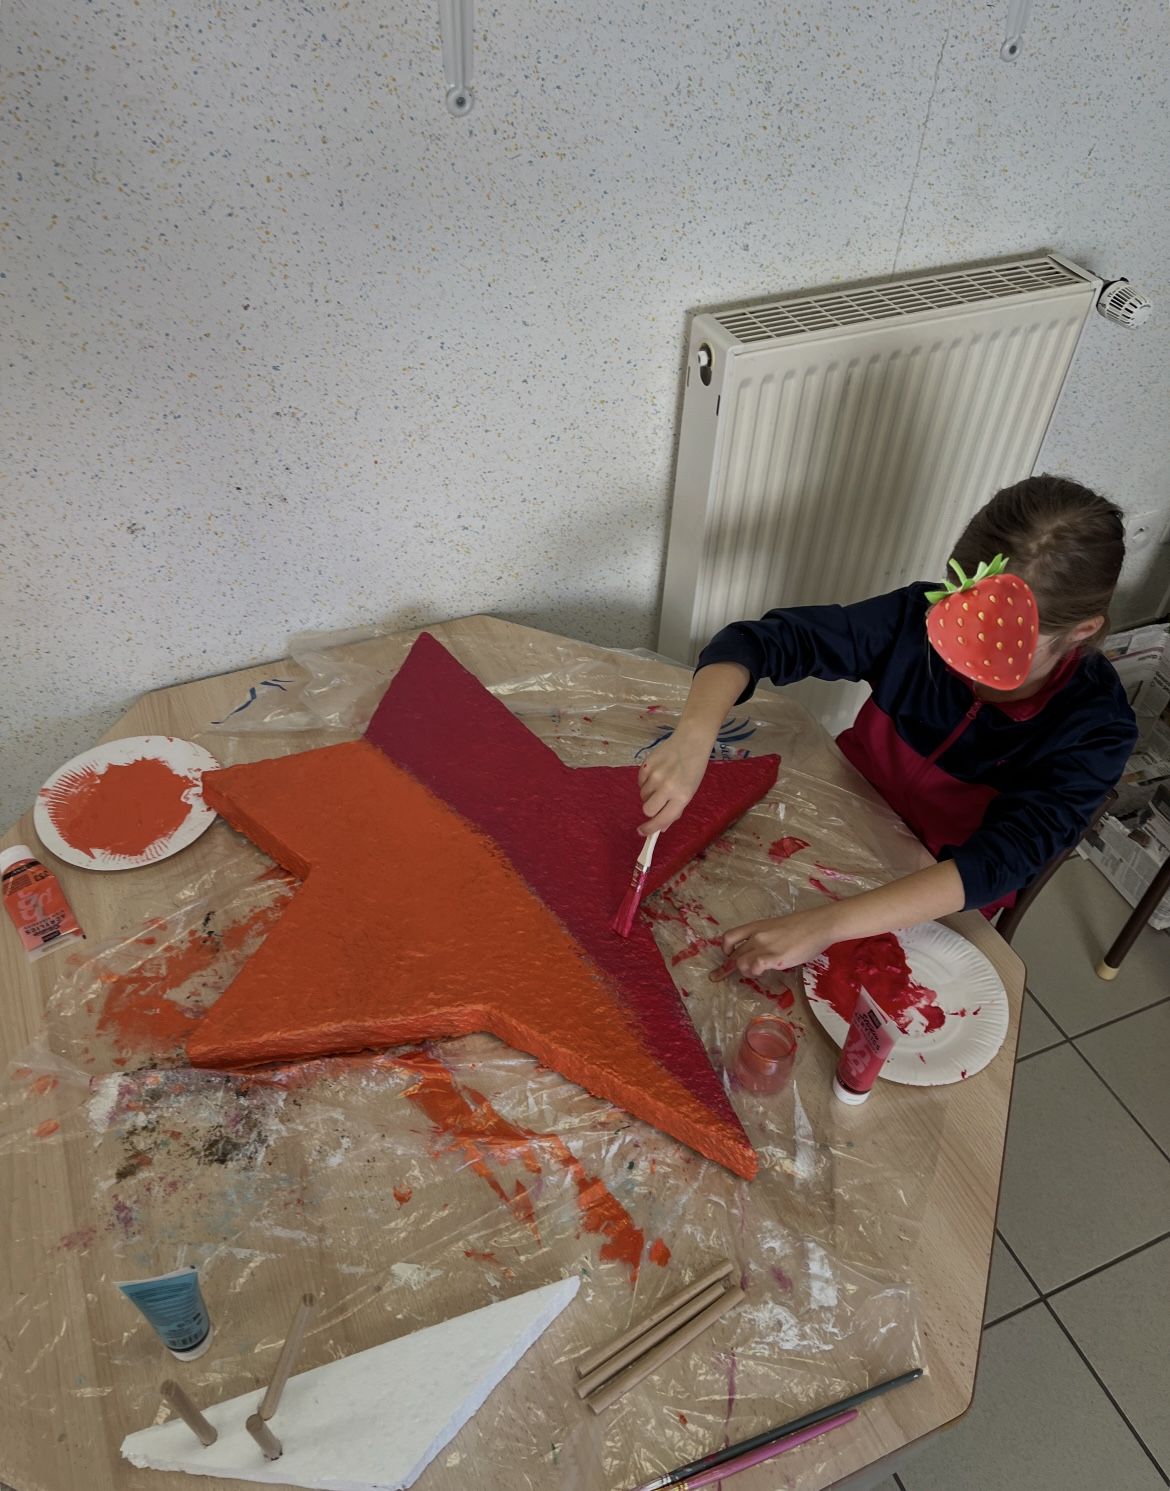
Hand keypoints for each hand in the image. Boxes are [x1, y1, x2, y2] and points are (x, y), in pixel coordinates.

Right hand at [637, 729, 710, 834]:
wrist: (690, 741)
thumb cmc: (693, 768)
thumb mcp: (690, 791)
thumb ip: (675, 810)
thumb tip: (661, 827)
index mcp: (681, 796)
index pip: (661, 819)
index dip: (650, 829)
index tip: (642, 832)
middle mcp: (667, 787)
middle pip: (647, 809)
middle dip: (650, 809)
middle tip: (657, 802)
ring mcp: (655, 775)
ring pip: (642, 795)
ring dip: (649, 794)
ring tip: (660, 782)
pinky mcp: (646, 764)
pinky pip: (639, 781)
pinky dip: (645, 781)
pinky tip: (656, 773)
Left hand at [712, 907, 839, 977]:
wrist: (819, 925)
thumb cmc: (804, 926)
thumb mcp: (777, 927)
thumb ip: (766, 937)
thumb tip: (762, 950)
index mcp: (757, 926)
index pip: (729, 937)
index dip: (725, 949)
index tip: (727, 956)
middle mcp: (757, 936)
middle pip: (735, 954)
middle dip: (731, 967)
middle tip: (731, 975)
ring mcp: (765, 946)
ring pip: (740, 963)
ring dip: (745, 971)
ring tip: (756, 972)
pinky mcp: (775, 957)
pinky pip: (755, 966)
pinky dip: (755, 971)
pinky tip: (763, 972)